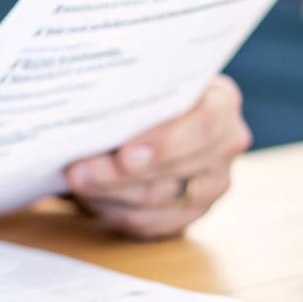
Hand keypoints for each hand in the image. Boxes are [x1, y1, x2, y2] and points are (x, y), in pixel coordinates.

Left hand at [64, 75, 251, 238]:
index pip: (204, 124)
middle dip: (119, 174)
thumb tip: (92, 106)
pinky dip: (114, 212)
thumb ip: (135, 89)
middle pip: (173, 169)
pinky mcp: (191, 213)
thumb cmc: (148, 90)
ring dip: (109, 193)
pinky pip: (150, 222)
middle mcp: (226, 144)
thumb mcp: (148, 78)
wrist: (158, 113)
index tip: (125, 154)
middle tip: (78, 171)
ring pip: (156, 199)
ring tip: (76, 180)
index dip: (165, 142)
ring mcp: (212, 183)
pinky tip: (90, 197)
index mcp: (222, 102)